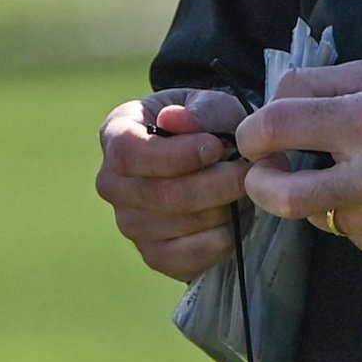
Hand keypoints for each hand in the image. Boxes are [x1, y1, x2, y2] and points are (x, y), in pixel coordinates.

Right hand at [97, 88, 248, 281]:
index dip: (174, 155)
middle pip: (158, 195)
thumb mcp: (209, 103)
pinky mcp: (153, 255)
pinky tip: (235, 217)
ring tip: (243, 190)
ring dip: (222, 209)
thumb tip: (173, 120)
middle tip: (248, 172)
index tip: (215, 147)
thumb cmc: (206, 124)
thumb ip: (198, 110)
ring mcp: (129, 224)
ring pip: (178, 226)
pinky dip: (220, 239)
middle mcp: (113, 184)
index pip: (127, 153)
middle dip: (213, 184)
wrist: (214, 157)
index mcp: (116, 134)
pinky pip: (187, 259)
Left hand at [236, 62, 361, 265]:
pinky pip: (354, 238)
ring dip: (319, 200)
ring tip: (348, 177)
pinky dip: (355, 218)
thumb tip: (269, 104)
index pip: (278, 128)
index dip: (251, 133)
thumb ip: (319, 84)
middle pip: (285, 198)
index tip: (254, 138)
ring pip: (320, 219)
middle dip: (260, 186)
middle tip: (266, 175)